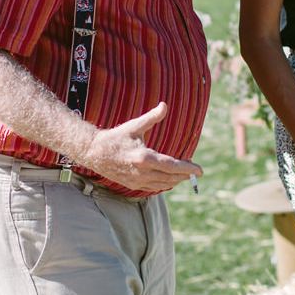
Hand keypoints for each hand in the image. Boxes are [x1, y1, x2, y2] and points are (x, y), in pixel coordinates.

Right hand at [79, 102, 202, 192]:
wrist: (94, 152)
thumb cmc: (115, 138)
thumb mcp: (135, 126)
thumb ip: (152, 117)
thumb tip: (164, 105)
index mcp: (144, 158)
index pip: (172, 166)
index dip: (188, 169)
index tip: (200, 170)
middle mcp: (142, 172)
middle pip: (170, 178)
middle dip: (184, 175)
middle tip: (194, 171)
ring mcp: (137, 181)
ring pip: (163, 185)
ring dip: (176, 181)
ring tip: (184, 175)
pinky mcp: (132, 185)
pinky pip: (153, 188)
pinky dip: (164, 185)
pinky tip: (169, 180)